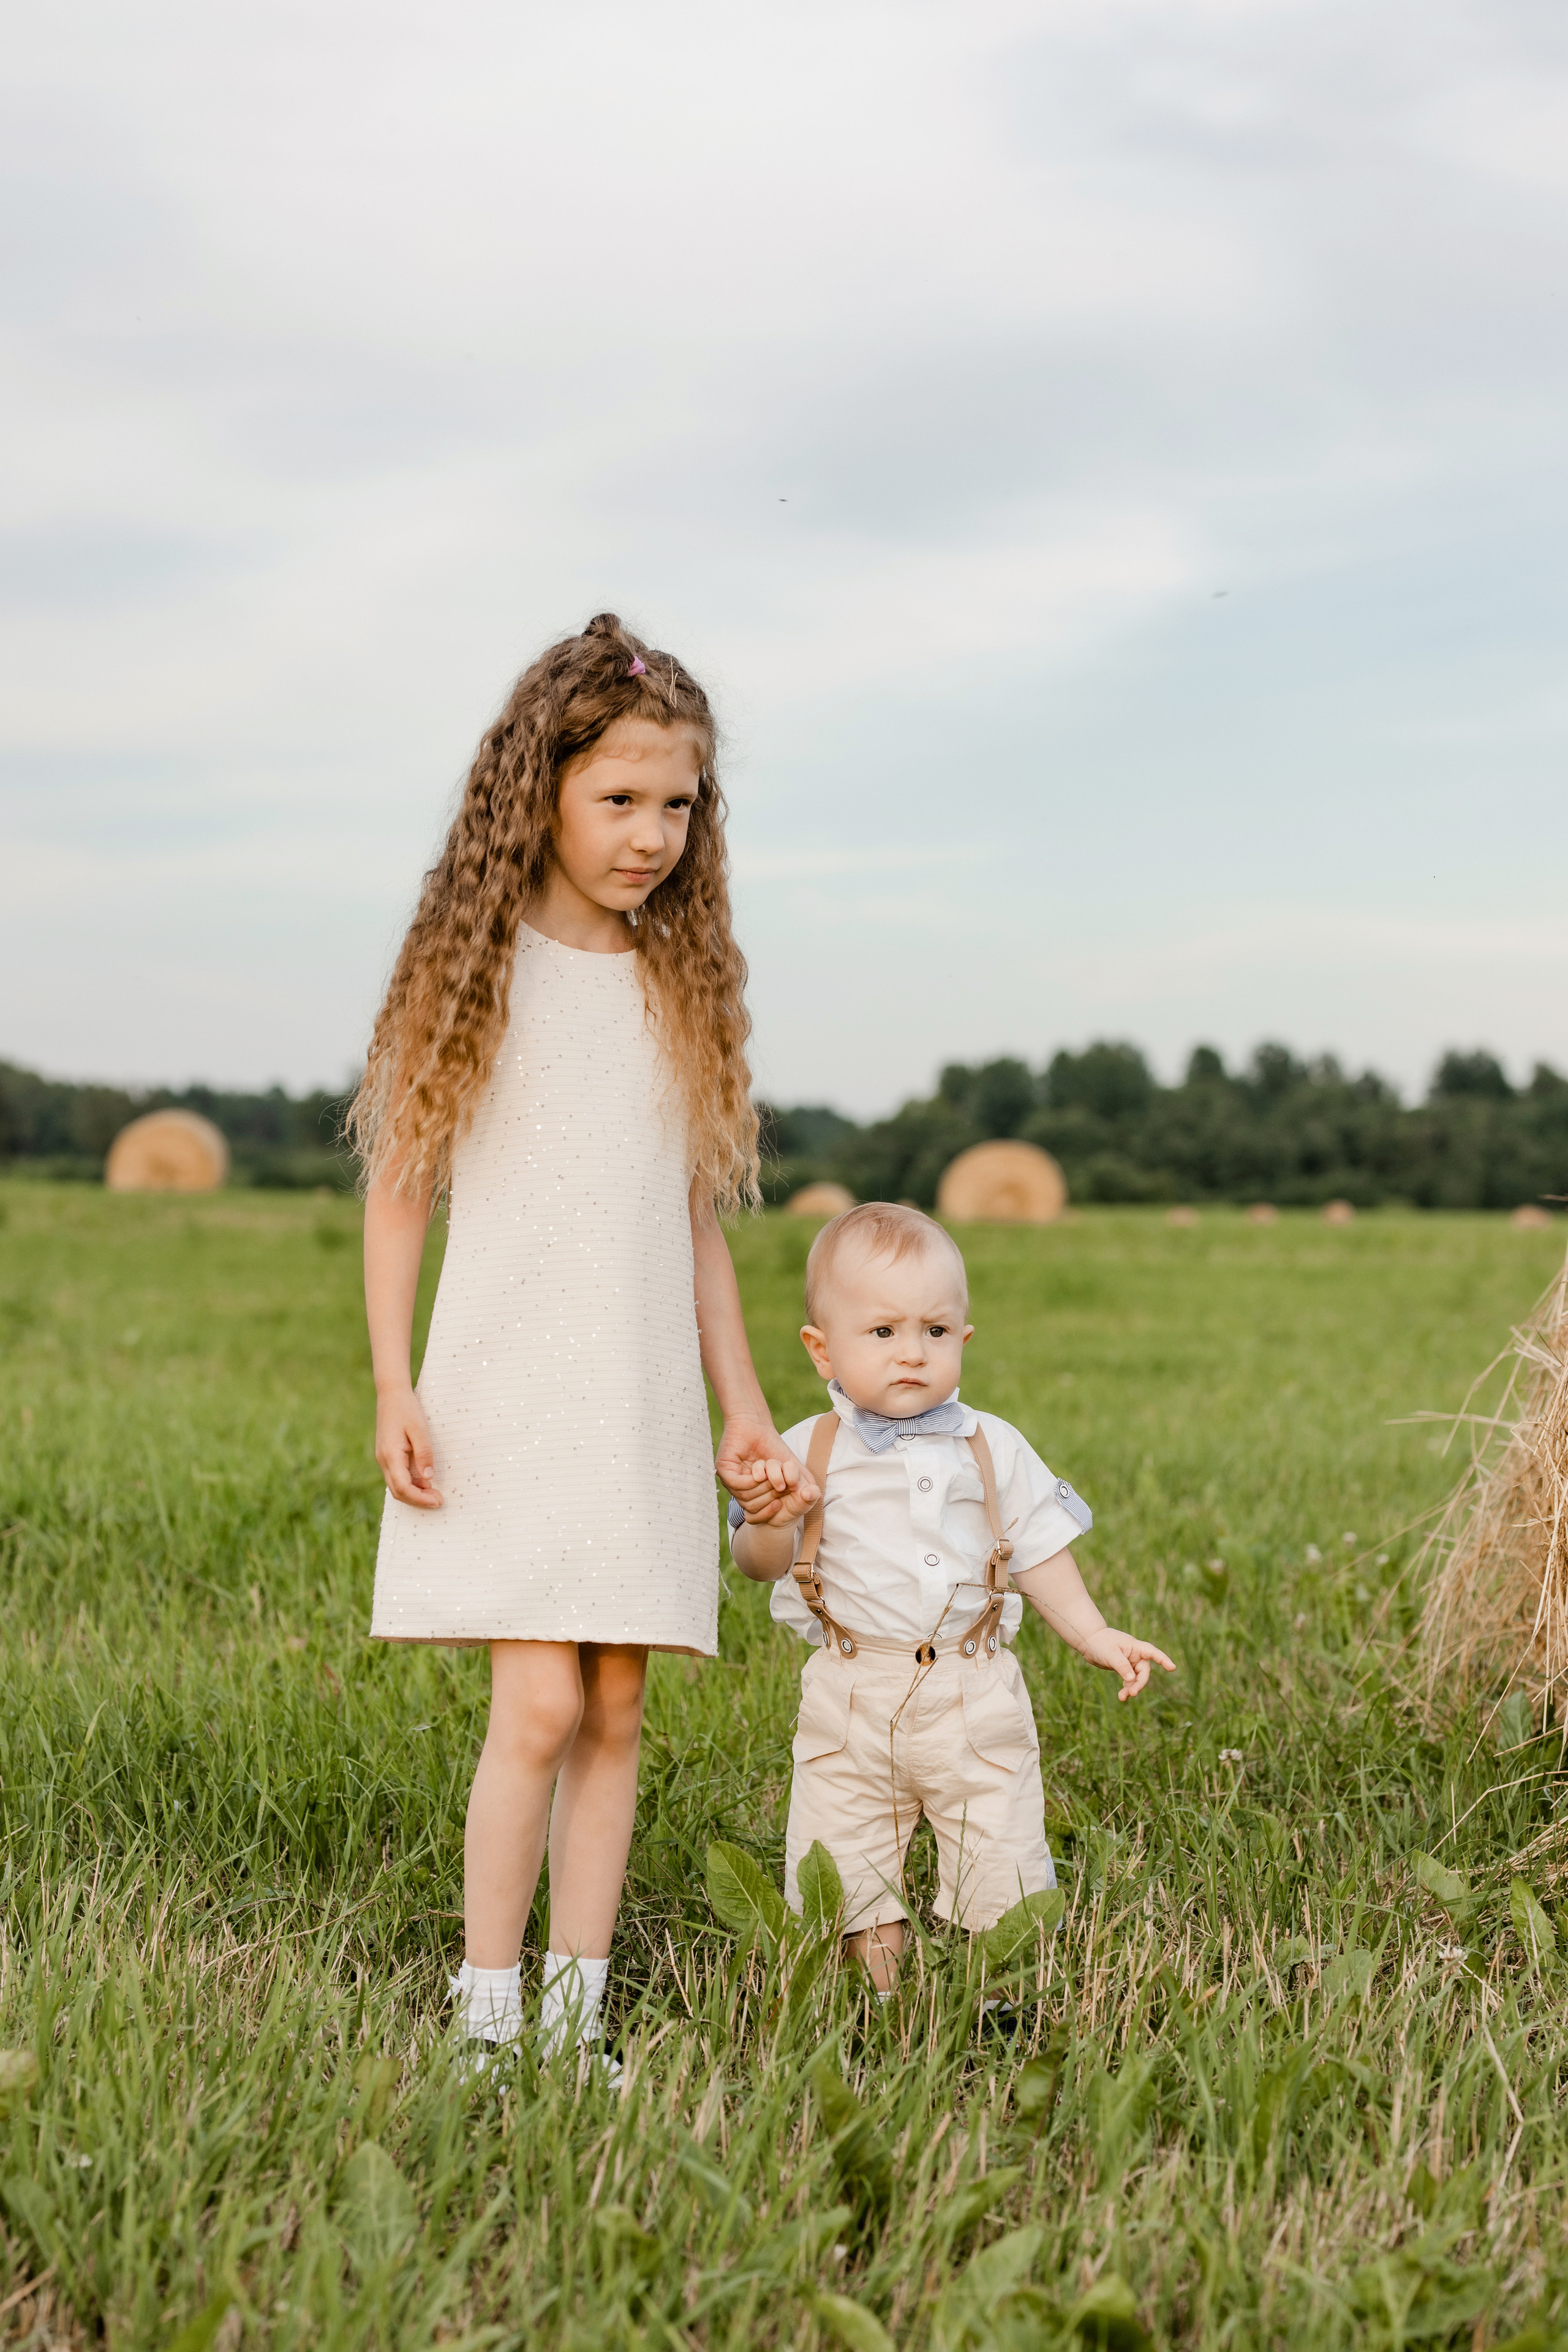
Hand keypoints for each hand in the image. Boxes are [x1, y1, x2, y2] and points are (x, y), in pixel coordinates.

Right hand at [375, 1385, 442, 1508]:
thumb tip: (429, 1478)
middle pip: (398, 1491)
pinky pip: (397, 1477)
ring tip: (434, 1493)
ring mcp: (384, 1459)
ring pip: (396, 1486)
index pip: (403, 1487)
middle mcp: (384, 1460)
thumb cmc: (407, 1409)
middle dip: (418, 1500)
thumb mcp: (419, 1429)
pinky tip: (425, 1482)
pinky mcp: (388, 1456)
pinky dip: (411, 1484)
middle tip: (439, 1501)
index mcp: (391, 1455)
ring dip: (414, 1493)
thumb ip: (424, 1454)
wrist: (391, 1395)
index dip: (420, 1498)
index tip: (437, 1501)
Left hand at [715, 1416, 817, 1526]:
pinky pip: (737, 1485)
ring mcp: (729, 1480)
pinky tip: (760, 1474)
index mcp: (751, 1492)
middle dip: (769, 1498)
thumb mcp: (791, 1468)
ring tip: (773, 1477)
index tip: (781, 1505)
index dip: (768, 1514)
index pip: (754, 1515)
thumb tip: (814, 1497)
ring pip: (745, 1497)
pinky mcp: (723, 1469)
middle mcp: (738, 1489)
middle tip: (780, 1487)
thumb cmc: (772, 1446)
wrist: (756, 1425)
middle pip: (751, 1508)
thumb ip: (802, 1483)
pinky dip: (751, 1482)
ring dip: (762, 1489)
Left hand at [1076, 1628, 1175, 1700]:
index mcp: (1135, 1647)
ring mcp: (1130, 1662)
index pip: (1152, 1653)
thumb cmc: (1100, 1643)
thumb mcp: (1111, 1654)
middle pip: (1144, 1672)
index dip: (1163, 1660)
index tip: (1172, 1668)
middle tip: (1132, 1693)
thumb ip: (1122, 1666)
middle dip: (1139, 1683)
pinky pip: (1129, 1680)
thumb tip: (1132, 1680)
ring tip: (1122, 1698)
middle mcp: (1135, 1655)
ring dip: (1132, 1688)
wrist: (1088, 1641)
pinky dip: (1126, 1687)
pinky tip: (1122, 1696)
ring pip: (1136, 1678)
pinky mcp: (1124, 1668)